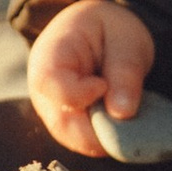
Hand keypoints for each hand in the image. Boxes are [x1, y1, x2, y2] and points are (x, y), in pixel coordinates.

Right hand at [25, 0, 154, 153]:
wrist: (96, 31)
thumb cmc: (108, 29)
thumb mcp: (124, 38)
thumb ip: (125, 70)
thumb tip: (123, 114)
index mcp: (51, 55)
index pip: (55, 87)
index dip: (83, 95)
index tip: (104, 85)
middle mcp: (43, 89)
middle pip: (63, 124)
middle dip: (101, 128)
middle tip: (128, 116)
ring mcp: (52, 110)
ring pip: (74, 139)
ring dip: (106, 135)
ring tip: (128, 116)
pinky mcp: (66, 123)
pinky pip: (83, 141)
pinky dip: (106, 137)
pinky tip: (122, 122)